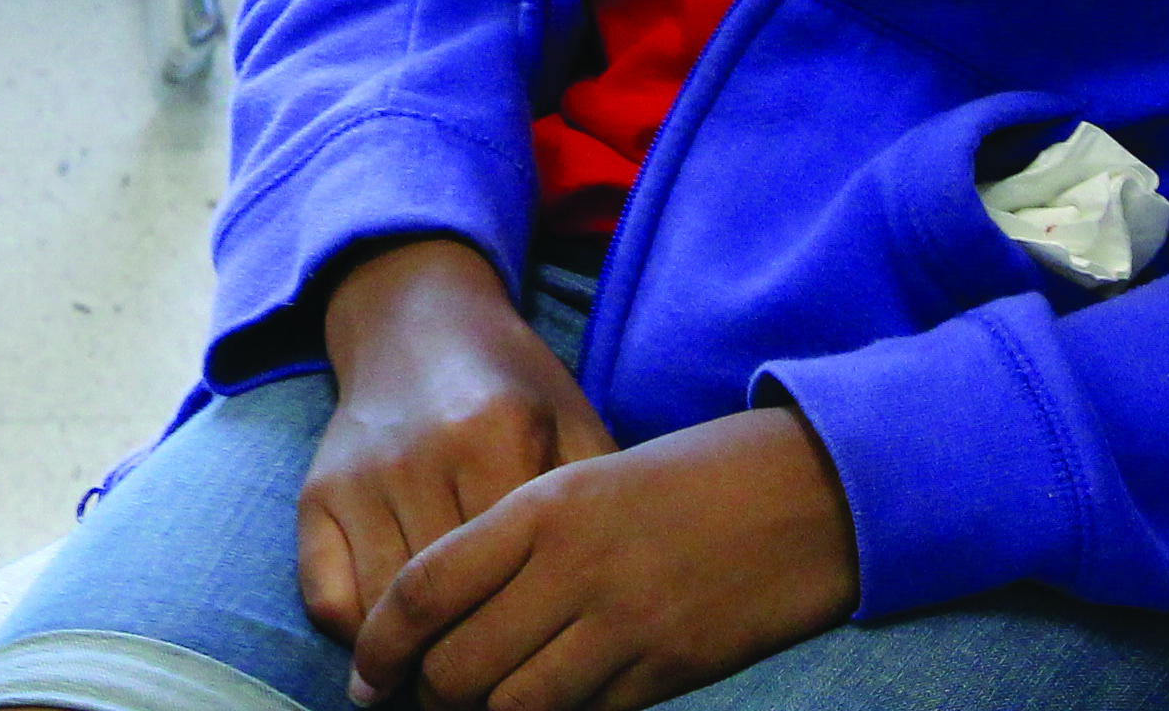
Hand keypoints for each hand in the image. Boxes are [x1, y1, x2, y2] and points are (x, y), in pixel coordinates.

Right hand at [303, 239, 617, 642]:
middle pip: (450, 607)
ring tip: (451, 682)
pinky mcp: (316, 491)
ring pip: (385, 615)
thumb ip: (603, 503)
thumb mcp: (573, 425)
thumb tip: (623, 602)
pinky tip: (397, 646)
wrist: (417, 322)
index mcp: (500, 436)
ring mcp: (362, 477)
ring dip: (416, 664)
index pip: (518, 577)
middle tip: (499, 697)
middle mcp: (422, 456)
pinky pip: (328, 599)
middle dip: (476, 666)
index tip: (552, 670)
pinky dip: (362, 639)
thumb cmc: (512, 388)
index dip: (538, 639)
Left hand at [343, 408, 858, 710]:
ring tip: (478, 708)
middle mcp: (573, 567)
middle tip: (419, 698)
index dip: (380, 643)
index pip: (424, 586)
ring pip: (514, 706)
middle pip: (459, 663)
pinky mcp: (669, 670)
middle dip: (428, 694)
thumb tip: (444, 611)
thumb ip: (516, 539)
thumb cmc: (683, 479)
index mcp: (541, 506)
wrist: (803, 493)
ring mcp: (625, 626)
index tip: (364, 674)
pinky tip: (547, 708)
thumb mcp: (585, 480)